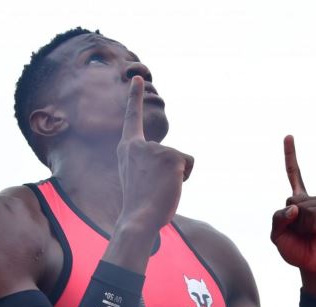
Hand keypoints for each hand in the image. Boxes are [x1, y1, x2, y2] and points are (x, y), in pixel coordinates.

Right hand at [116, 76, 193, 232]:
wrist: (138, 218)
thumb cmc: (138, 205)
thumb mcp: (136, 178)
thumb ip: (147, 164)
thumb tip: (163, 166)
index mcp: (127, 148)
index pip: (131, 118)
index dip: (134, 97)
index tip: (138, 78)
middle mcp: (139, 144)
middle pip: (167, 152)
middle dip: (167, 171)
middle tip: (152, 189)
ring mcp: (156, 149)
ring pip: (178, 160)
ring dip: (176, 176)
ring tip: (160, 189)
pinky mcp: (173, 156)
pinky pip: (188, 165)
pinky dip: (185, 177)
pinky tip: (171, 186)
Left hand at [270, 136, 315, 285]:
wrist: (313, 266)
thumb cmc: (296, 251)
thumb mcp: (277, 236)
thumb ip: (278, 218)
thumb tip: (295, 206)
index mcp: (297, 201)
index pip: (294, 175)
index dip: (291, 156)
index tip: (288, 136)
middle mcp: (311, 199)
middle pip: (290, 198)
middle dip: (288, 219)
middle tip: (300, 233)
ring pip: (301, 207)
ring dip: (300, 226)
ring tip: (310, 234)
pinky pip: (312, 213)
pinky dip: (310, 226)